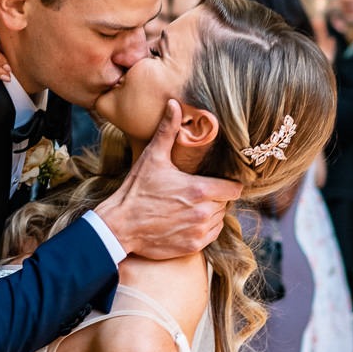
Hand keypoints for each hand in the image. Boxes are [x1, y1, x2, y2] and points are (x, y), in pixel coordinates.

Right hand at [93, 99, 241, 258]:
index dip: (226, 184)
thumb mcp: (152, 158)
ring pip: (219, 220)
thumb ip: (168, 131)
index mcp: (200, 190)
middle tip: (194, 193)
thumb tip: (174, 104)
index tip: (214, 182)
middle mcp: (204, 213)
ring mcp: (198, 232)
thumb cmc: (135, 191)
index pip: (234, 188)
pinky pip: (210, 236)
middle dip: (215, 198)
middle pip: (226, 204)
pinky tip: (184, 221)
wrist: (118, 227)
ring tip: (188, 207)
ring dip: (210, 214)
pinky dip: (202, 229)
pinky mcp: (192, 247)